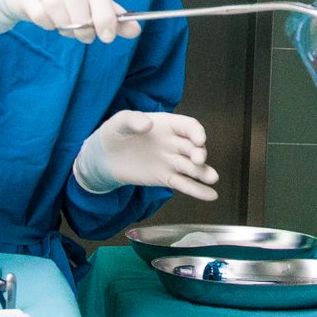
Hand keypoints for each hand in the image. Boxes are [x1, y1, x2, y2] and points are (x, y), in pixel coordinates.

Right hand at [0, 0, 138, 43]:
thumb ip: (113, 14)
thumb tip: (135, 30)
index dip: (104, 16)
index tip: (108, 36)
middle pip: (76, 0)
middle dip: (84, 26)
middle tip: (87, 38)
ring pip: (57, 8)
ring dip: (66, 27)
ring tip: (69, 29)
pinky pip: (41, 16)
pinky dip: (49, 25)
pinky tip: (52, 22)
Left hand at [74, 110, 218, 199]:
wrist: (104, 157)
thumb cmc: (114, 134)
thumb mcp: (119, 122)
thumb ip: (133, 120)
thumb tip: (148, 124)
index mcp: (167, 125)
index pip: (189, 126)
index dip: (197, 133)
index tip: (198, 140)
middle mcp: (174, 142)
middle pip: (193, 148)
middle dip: (199, 153)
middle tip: (198, 160)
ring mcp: (171, 161)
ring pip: (192, 168)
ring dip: (204, 172)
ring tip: (212, 178)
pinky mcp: (165, 178)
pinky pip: (183, 184)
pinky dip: (197, 190)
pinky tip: (211, 196)